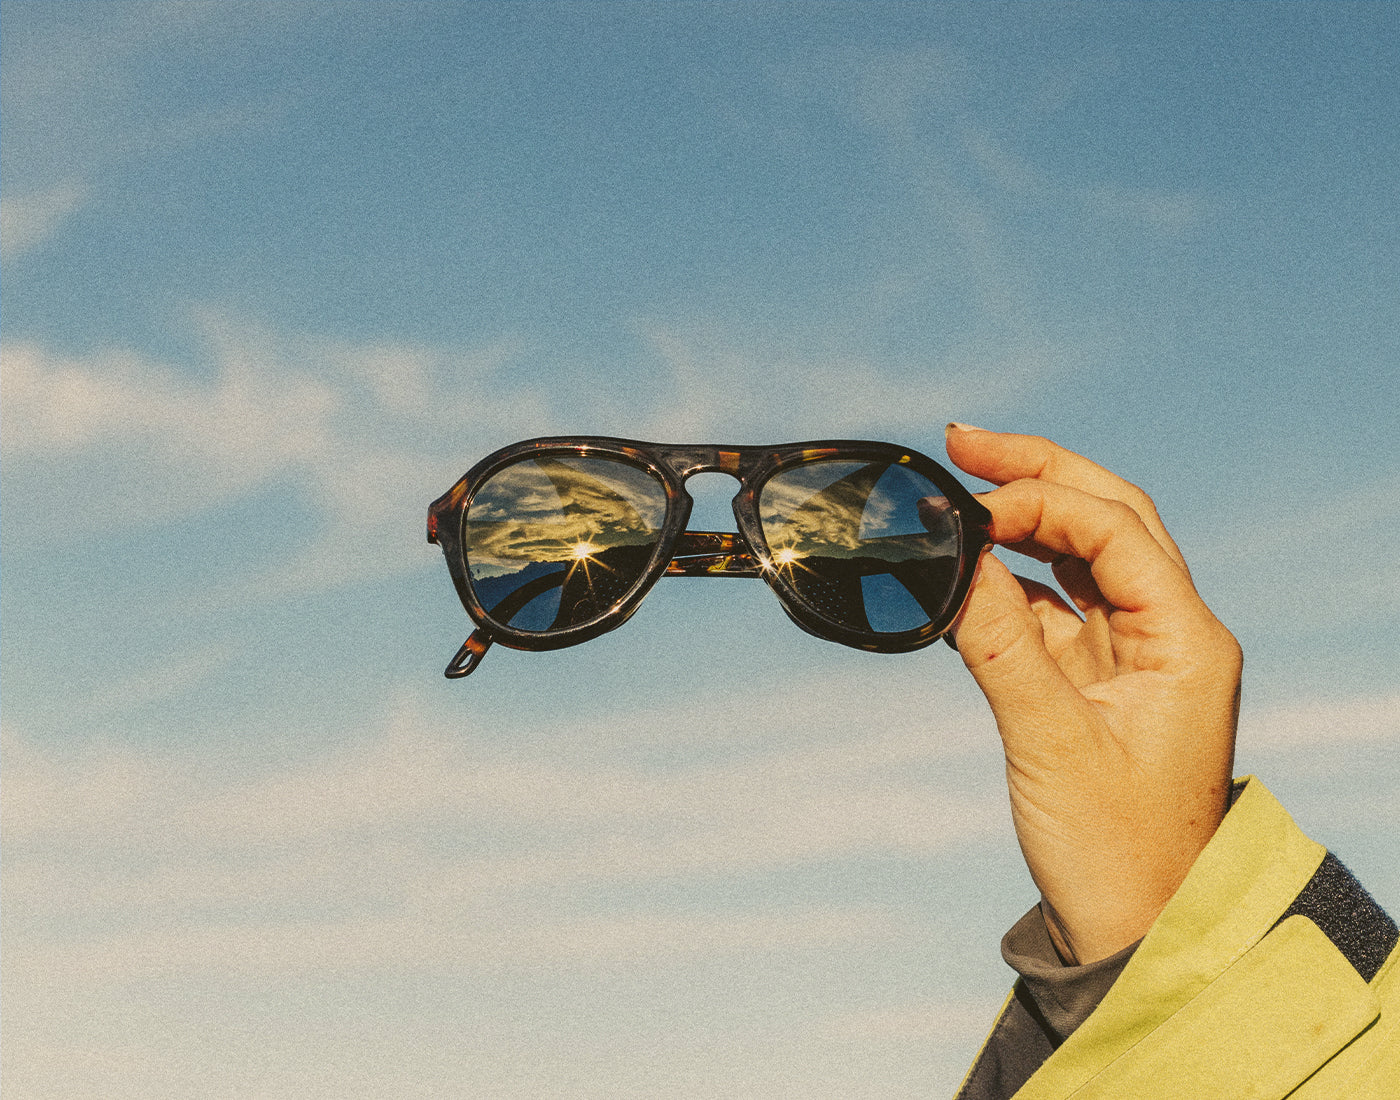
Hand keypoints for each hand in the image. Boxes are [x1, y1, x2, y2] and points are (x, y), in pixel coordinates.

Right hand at [945, 425, 1241, 963]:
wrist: (1137, 924)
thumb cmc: (1114, 849)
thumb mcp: (1048, 739)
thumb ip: (998, 641)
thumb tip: (948, 557)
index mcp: (1187, 640)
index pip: (1113, 531)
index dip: (1037, 503)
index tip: (963, 509)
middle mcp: (1169, 632)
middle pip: (1110, 517)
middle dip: (1039, 472)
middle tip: (963, 441)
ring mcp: (1134, 651)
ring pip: (1084, 552)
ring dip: (1026, 512)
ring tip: (962, 482)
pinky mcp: (1098, 677)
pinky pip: (1054, 602)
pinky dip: (1010, 574)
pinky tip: (969, 558)